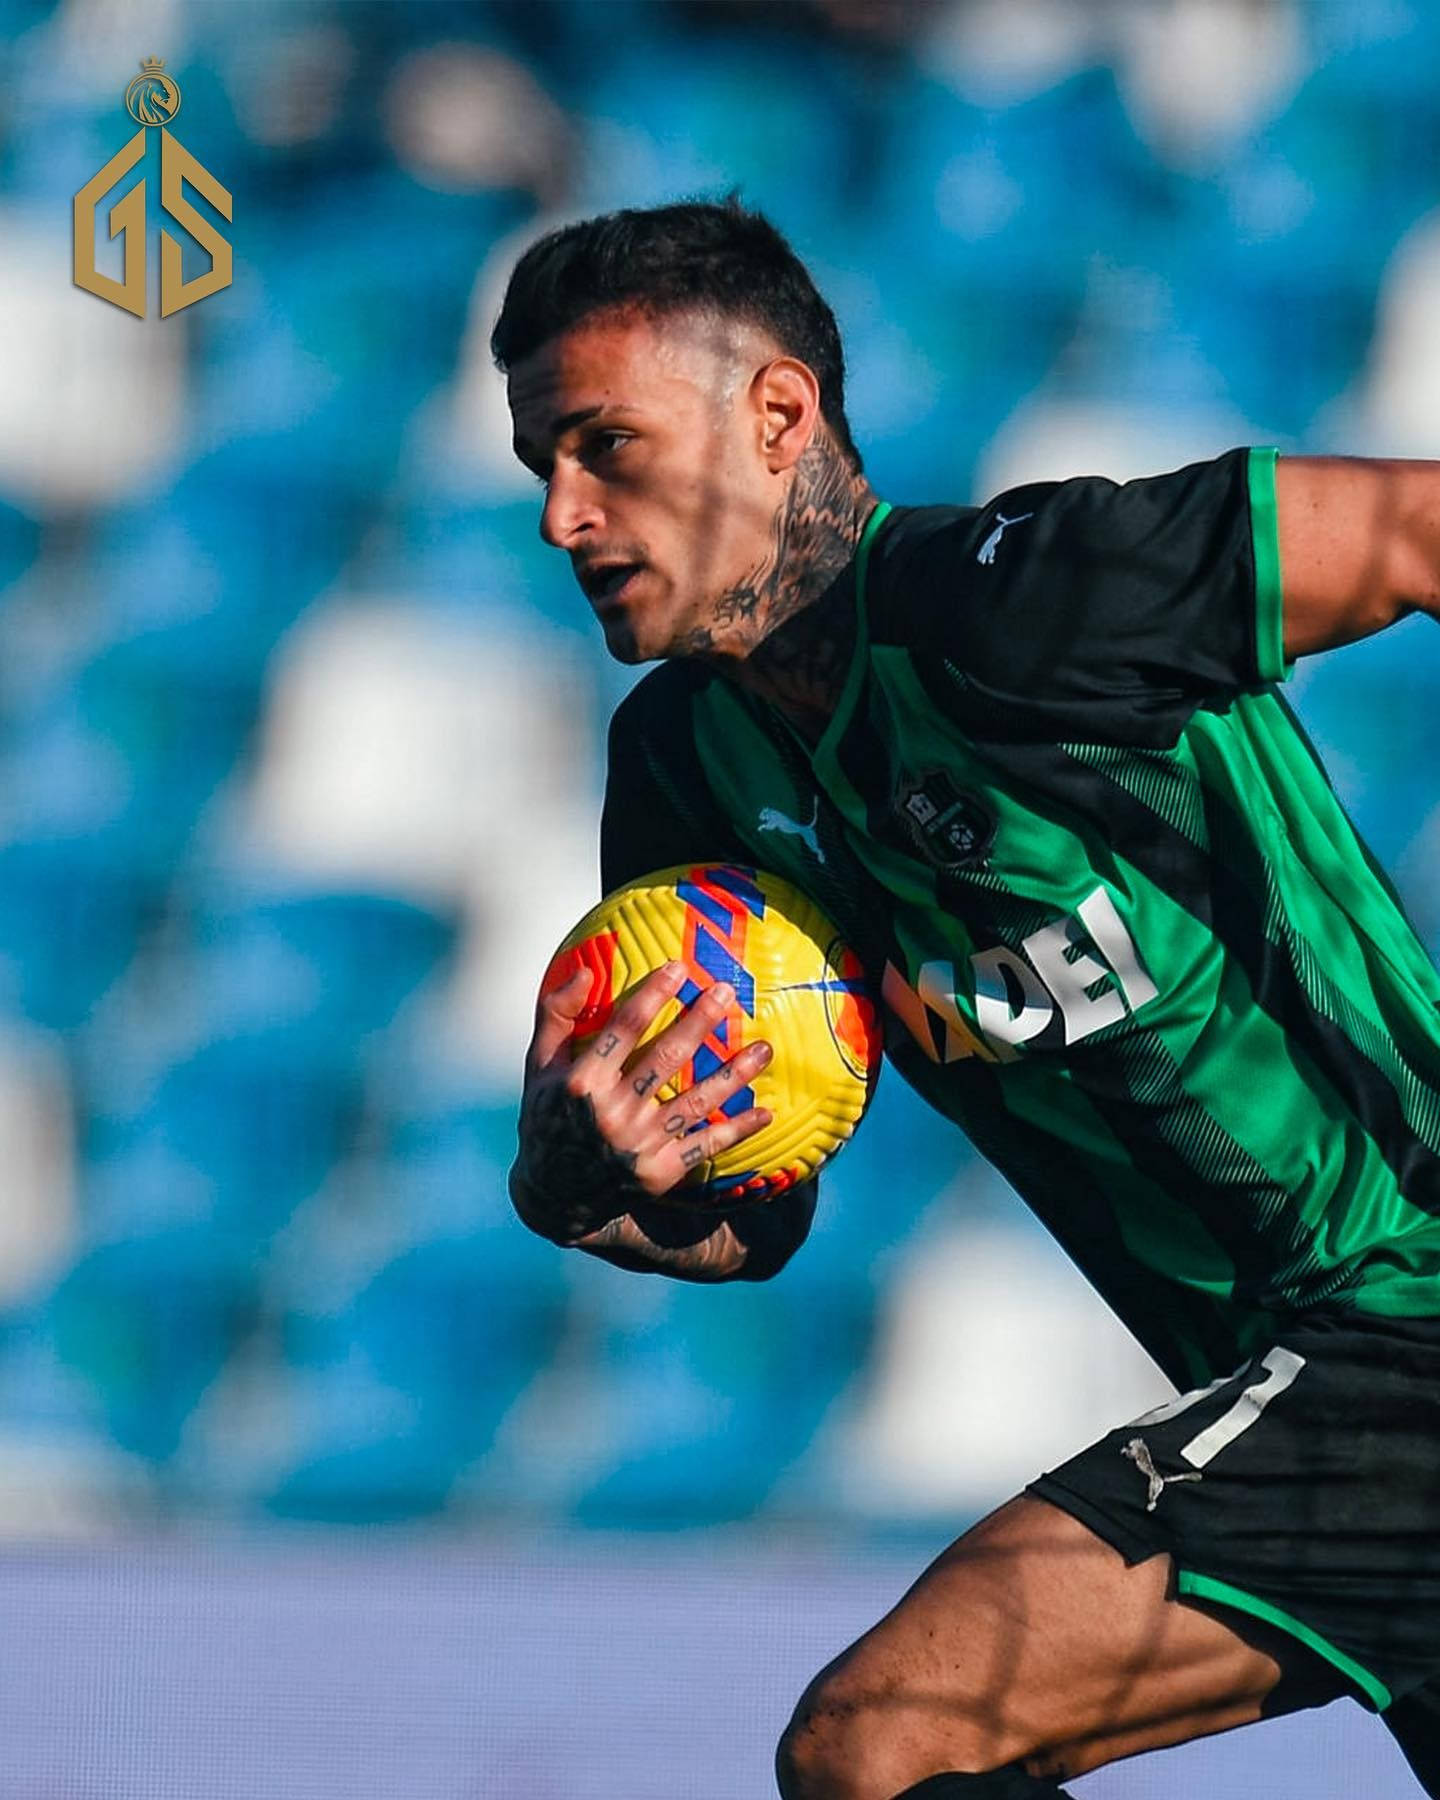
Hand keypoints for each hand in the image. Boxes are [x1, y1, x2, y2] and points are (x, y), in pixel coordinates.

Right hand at [510, 958, 774, 1247]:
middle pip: (666, 1059)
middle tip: (727, 992)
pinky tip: (766, 1113)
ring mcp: (638, 1146)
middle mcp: (611, 1114)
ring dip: (734, 1075)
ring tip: (765, 1049)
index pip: (623, 1030)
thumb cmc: (548, 1115)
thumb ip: (556, 1015)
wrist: (555, 1194)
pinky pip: (705, 1147)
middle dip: (699, 1022)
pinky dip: (737, 1130)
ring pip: (695, 1103)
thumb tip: (585, 971)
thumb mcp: (539, 1066)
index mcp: (582, 1083)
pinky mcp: (659, 1173)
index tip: (679, 968)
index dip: (652, 996)